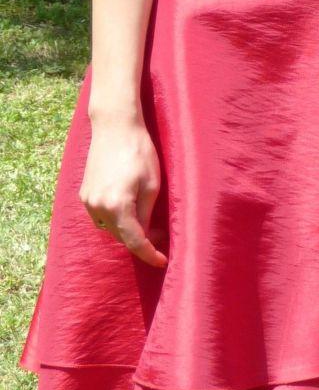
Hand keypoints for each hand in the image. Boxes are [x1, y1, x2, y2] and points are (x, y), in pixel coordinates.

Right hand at [79, 117, 167, 268]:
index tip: (162, 262)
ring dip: (127, 229)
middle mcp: (98, 207)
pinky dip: (115, 218)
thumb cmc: (139, 152)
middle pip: (121, 236)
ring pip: (110, 227)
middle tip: (161, 237)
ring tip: (147, 222)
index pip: (134, 241)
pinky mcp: (84, 193)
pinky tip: (128, 210)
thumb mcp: (152, 185)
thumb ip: (146, 214)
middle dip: (141, 240)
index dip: (149, 254)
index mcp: (117, 206)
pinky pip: (101, 216)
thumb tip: (146, 236)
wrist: (115, 127)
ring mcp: (88, 201)